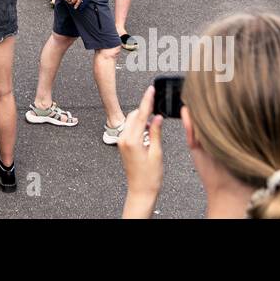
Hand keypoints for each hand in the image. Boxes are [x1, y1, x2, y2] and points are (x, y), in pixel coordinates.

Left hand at [119, 85, 163, 217]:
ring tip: (154, 126)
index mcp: (132, 140)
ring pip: (132, 121)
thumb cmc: (150, 177)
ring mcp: (122, 142)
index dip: (147, 100)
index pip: (141, 115)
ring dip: (142, 119)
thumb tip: (157, 117)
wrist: (140, 191)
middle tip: (157, 105)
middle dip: (145, 110)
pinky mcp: (123, 145)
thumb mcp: (156, 153)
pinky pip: (130, 129)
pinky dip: (139, 126)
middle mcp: (124, 139)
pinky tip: (148, 132)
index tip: (150, 89)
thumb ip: (155, 133)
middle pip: (134, 115)